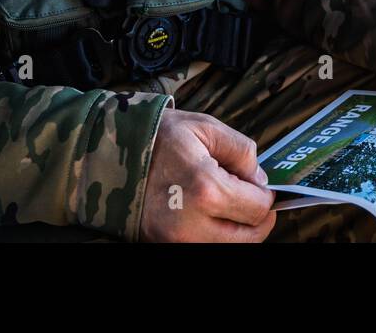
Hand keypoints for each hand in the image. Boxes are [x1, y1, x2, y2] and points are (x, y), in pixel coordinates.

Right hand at [140, 108, 276, 241]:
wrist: (110, 152)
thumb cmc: (157, 136)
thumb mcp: (206, 127)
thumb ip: (242, 151)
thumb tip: (259, 179)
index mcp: (205, 188)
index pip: (257, 208)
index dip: (265, 195)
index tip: (258, 184)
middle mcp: (192, 223)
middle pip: (247, 238)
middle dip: (256, 218)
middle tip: (252, 199)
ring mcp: (175, 239)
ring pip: (227, 247)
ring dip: (236, 230)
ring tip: (231, 206)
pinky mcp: (163, 244)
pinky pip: (203, 246)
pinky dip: (214, 234)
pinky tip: (210, 214)